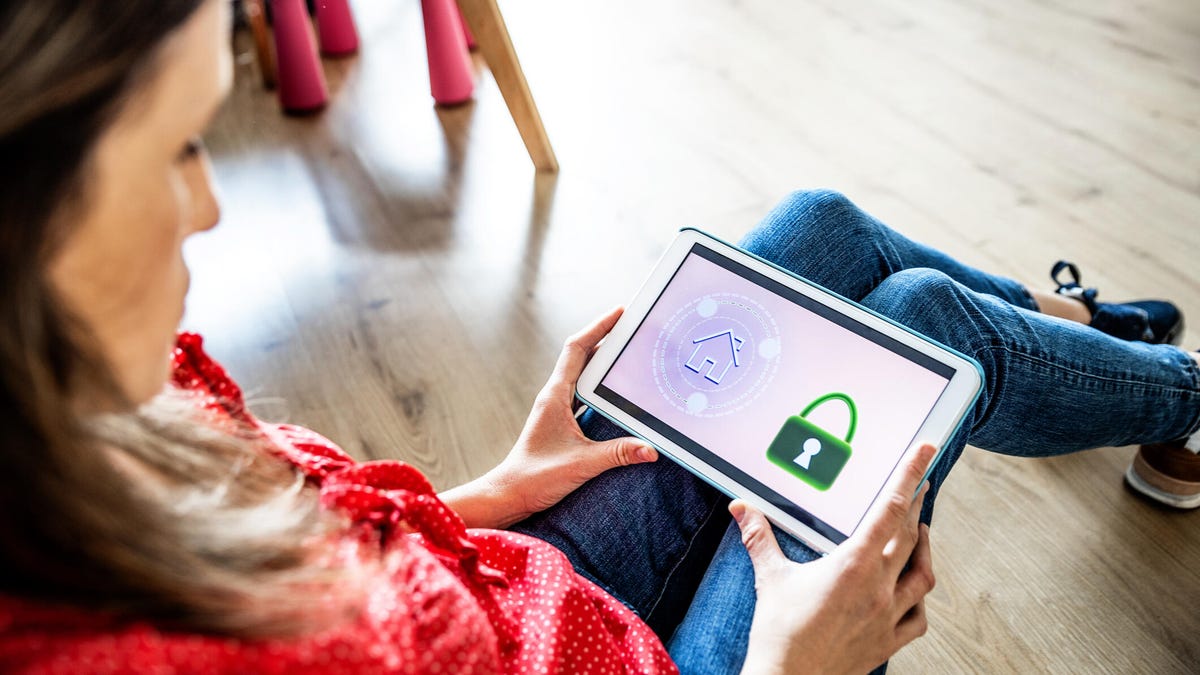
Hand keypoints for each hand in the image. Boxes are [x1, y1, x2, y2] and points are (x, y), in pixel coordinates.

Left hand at [442, 307, 658, 528]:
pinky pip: (582, 393)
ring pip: (582, 374)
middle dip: (606, 339)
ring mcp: (555, 408)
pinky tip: (616, 393)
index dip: (599, 327)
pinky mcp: (559, 422)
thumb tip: (651, 449)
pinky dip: (600, 385)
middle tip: (631, 329)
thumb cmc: (535, 477)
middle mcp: (554, 396)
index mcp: (555, 395)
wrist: (509, 494)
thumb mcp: (582, 464)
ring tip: (628, 353)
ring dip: (603, 362)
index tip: (620, 313)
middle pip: (582, 356)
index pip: (578, 349)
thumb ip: (618, 454)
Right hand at [737, 443, 937, 674]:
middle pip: (910, 535)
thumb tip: (741, 509)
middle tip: (921, 485)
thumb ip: (759, 537)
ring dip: (925, 549)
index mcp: (853, 565)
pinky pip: (919, 617)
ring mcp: (888, 617)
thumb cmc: (780, 634)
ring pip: (923, 574)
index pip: (890, 509)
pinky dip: (920, 599)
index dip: (910, 476)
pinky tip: (914, 591)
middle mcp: (878, 588)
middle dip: (917, 505)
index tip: (925, 454)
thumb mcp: (770, 578)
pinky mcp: (888, 642)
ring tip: (922, 532)